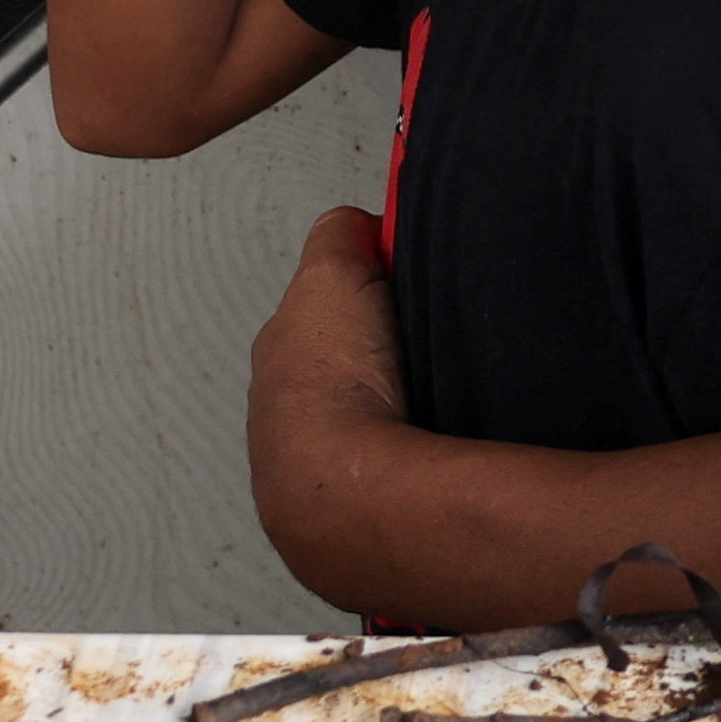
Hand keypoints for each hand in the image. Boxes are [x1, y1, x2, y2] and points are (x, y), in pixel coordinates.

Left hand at [248, 203, 414, 590]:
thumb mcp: (333, 268)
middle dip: (389, 343)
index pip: (326, 301)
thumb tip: (360, 224)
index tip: (406, 277)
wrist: (349, 489)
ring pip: (373, 407)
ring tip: (438, 384)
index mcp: (280, 349)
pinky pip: (397, 452)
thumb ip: (341, 232)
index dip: (370, 282)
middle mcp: (289, 406)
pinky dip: (417, 438)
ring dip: (402, 395)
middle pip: (351, 357)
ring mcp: (321, 458)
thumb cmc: (332, 387)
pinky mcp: (358, 498)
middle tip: (432, 333)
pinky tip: (440, 427)